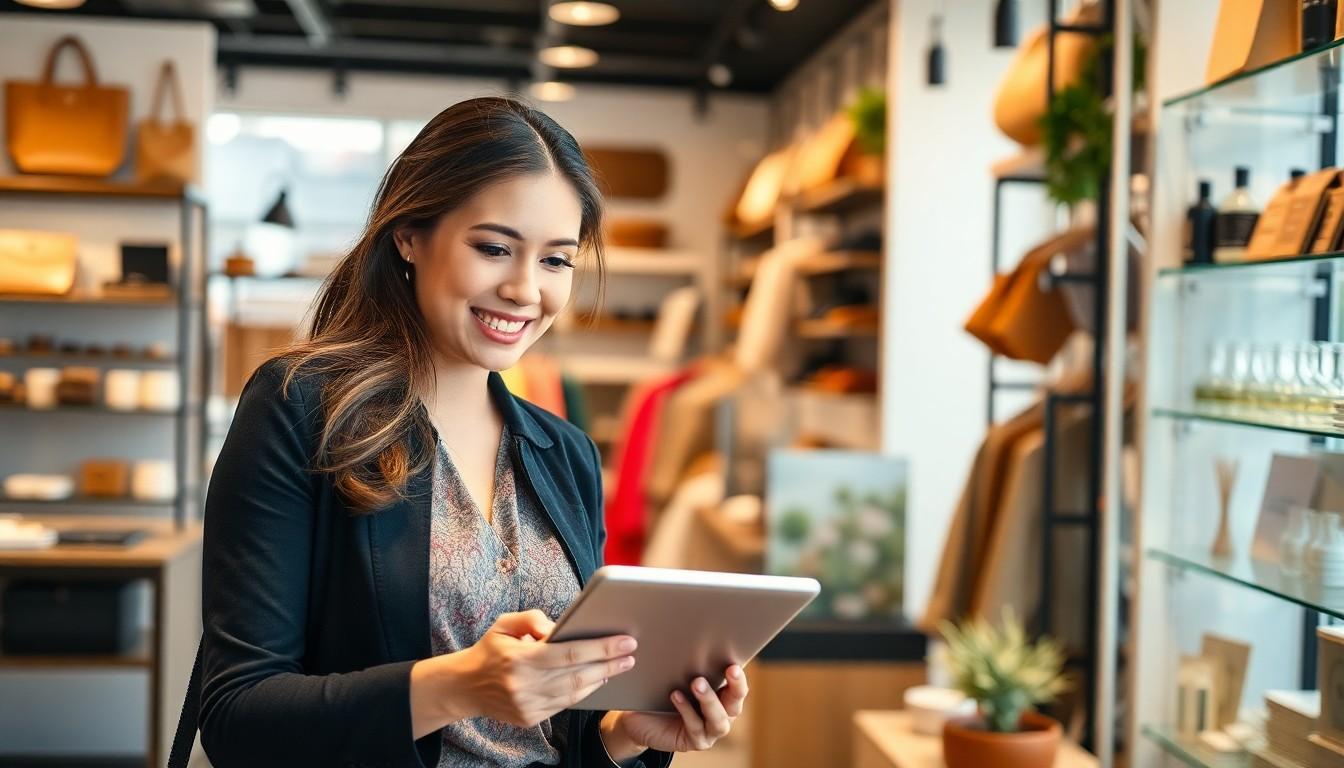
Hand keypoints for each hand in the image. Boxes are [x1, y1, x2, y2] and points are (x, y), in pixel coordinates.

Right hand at [446, 609, 636, 728]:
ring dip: (601, 679)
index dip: (601, 648)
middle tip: (631, 653)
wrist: (465, 686)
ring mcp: (528, 705)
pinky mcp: (530, 718)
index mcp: (520, 659)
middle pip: (578, 675)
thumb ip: (532, 619)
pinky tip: (598, 680)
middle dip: (609, 663)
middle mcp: (525, 685)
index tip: (624, 641)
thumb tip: (558, 627)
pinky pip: (565, 704)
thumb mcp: (505, 624)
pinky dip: (584, 692)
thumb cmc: (490, 650)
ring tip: (620, 666)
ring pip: (574, 693)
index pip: (570, 653)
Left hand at [607, 664, 748, 754]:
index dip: (739, 676)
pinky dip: (687, 711)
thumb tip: (693, 637)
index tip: (735, 662)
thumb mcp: (676, 675)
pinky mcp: (695, 741)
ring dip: (709, 700)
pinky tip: (676, 695)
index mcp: (722, 694)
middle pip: (735, 702)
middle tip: (730, 669)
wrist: (640, 719)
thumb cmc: (661, 691)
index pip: (737, 685)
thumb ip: (688, 663)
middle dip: (735, 686)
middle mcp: (722, 713)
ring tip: (697, 682)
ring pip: (718, 719)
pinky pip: (695, 727)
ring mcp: (710, 730)